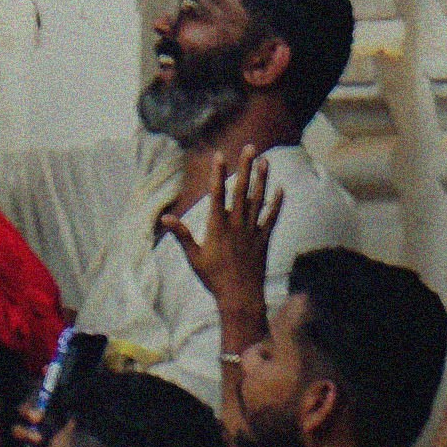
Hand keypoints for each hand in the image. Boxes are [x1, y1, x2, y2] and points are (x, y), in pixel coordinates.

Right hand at [185, 144, 281, 347]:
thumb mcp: (194, 257)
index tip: (220, 155)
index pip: (217, 194)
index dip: (218, 173)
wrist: (240, 298)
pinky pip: (271, 218)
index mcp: (218, 226)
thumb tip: (165, 219)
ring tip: (265, 161)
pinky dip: (276, 204)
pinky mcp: (263, 240)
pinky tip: (281, 190)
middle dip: (245, 168)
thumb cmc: (214, 278)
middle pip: (241, 190)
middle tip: (250, 148)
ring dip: (262, 179)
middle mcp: (236, 225)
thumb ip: (182, 235)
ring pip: (258, 200)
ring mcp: (252, 232)